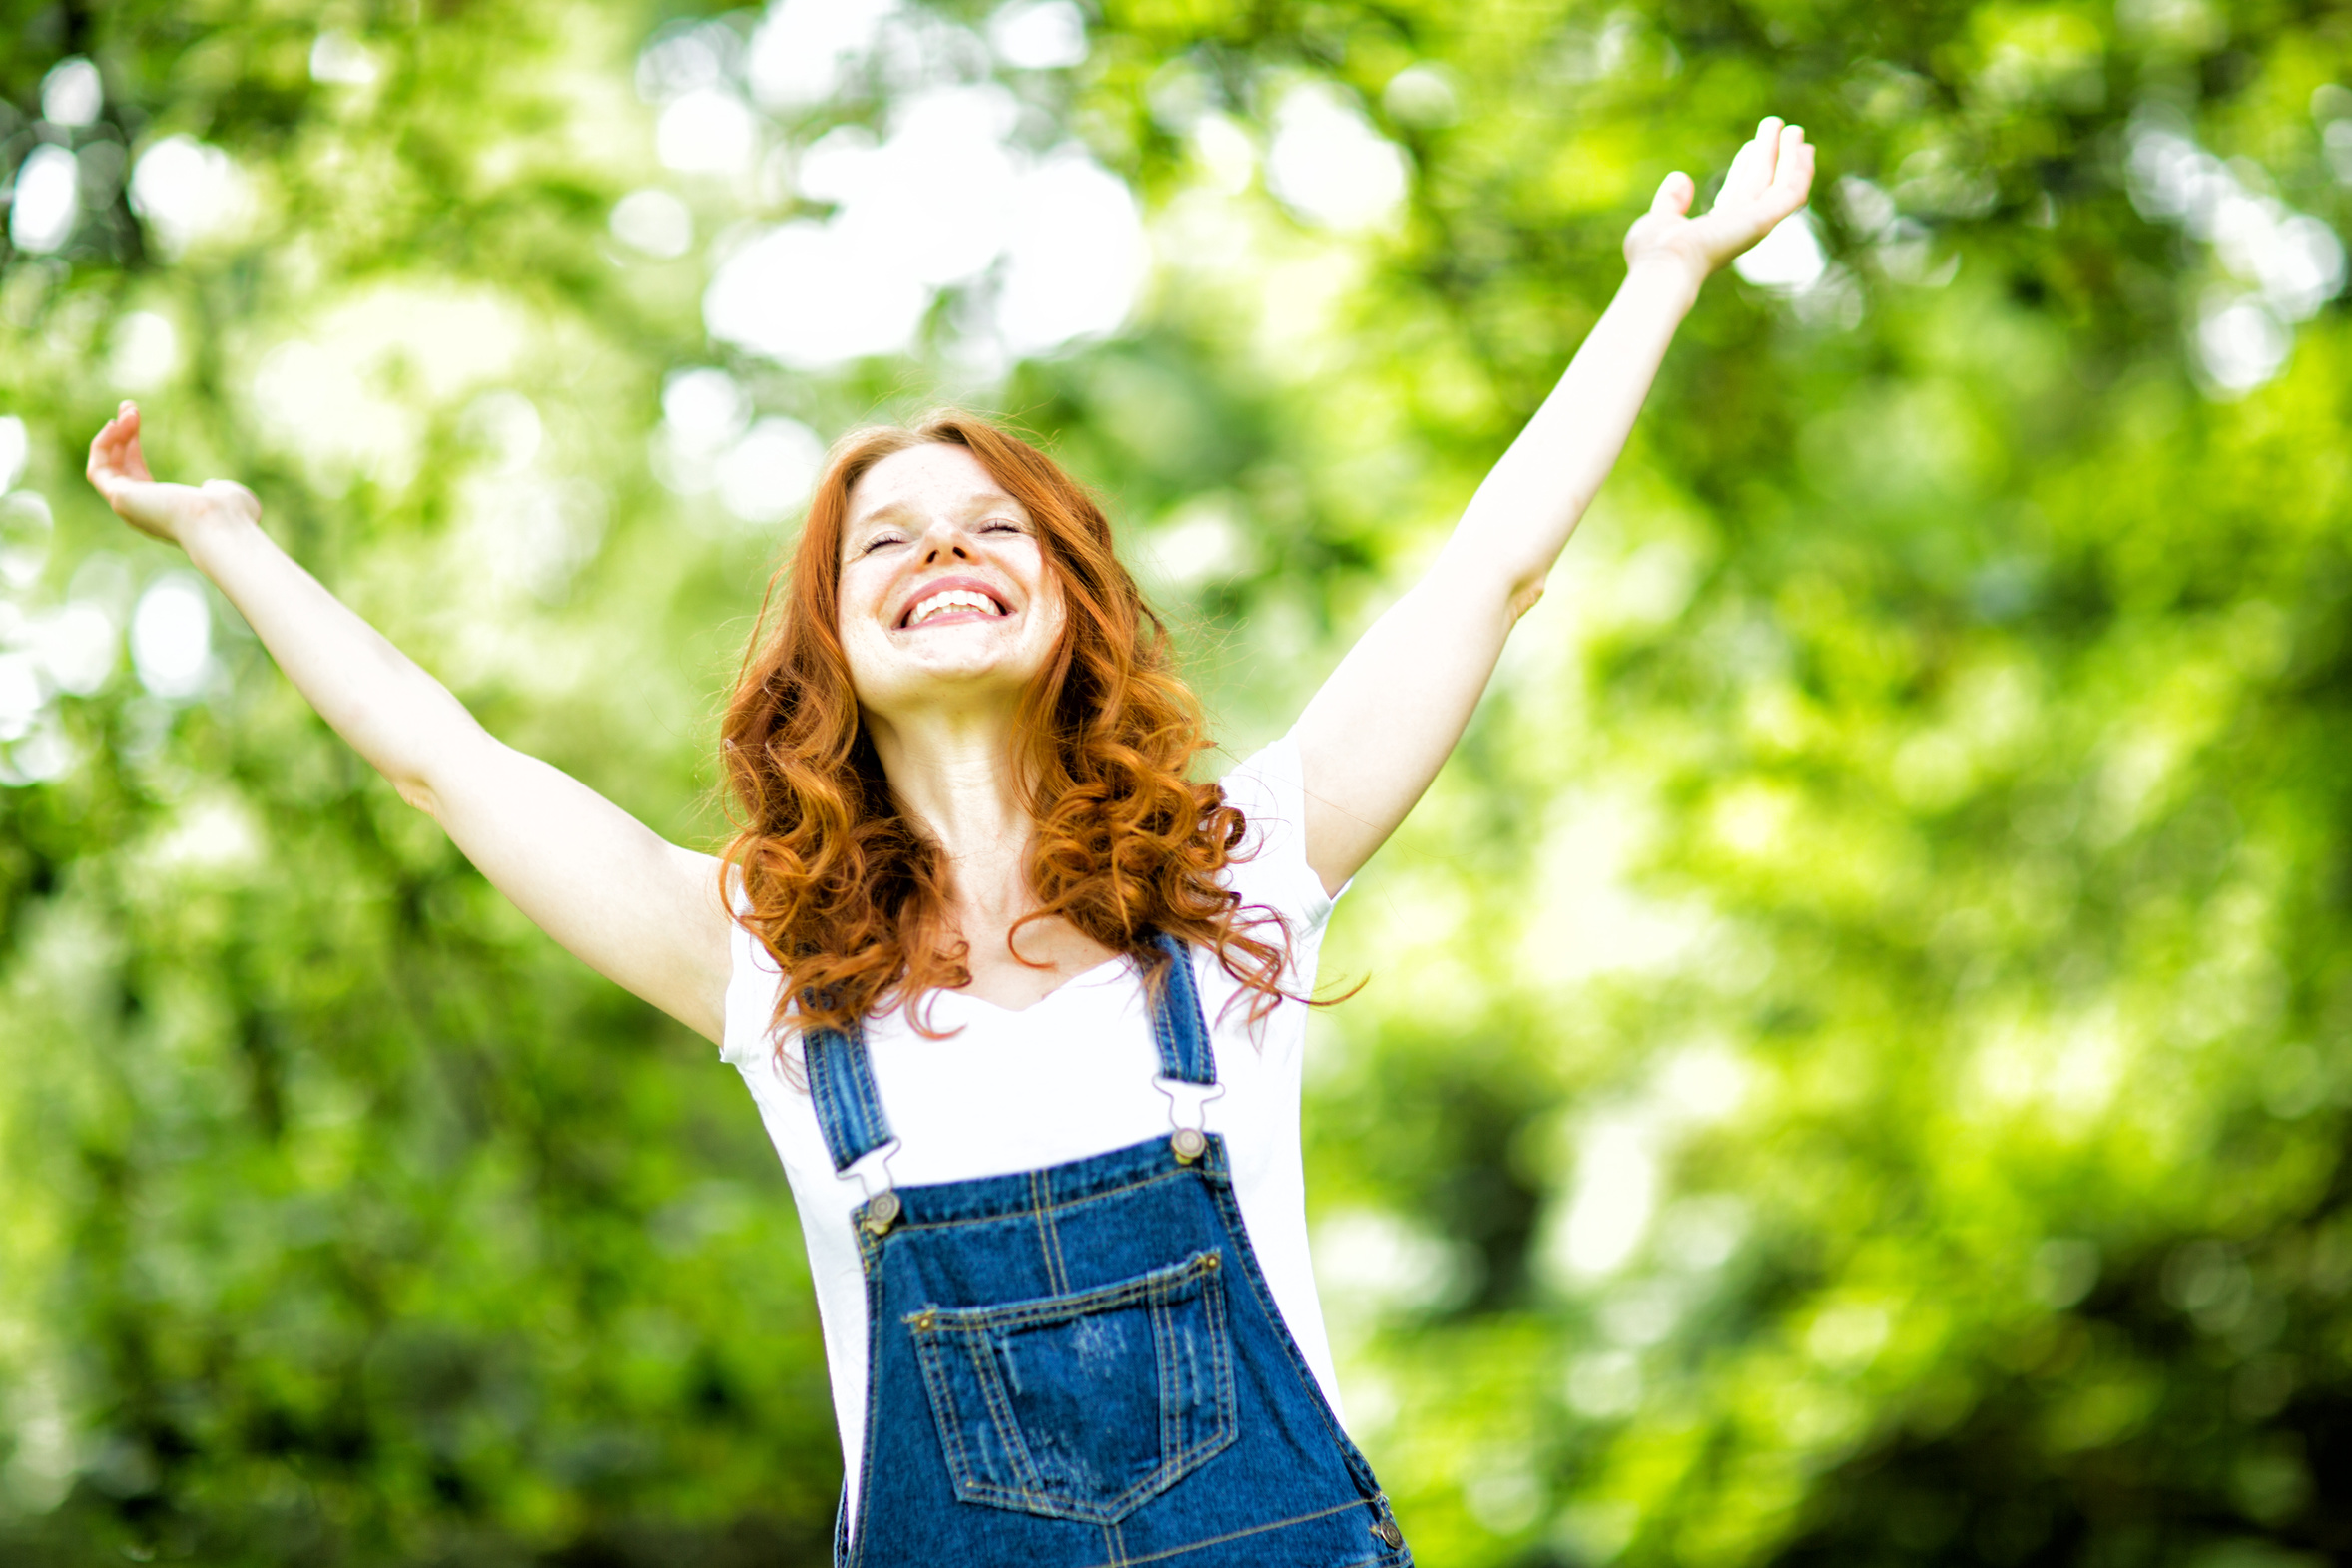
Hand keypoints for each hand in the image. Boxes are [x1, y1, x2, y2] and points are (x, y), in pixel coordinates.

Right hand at [86, 402, 259, 547]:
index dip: (132, 446)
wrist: (220, 523)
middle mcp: (140, 512)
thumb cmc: (231, 514)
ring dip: (113, 435)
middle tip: (128, 406)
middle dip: (121, 435)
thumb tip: (212, 485)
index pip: (136, 476)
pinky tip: (114, 424)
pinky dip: (102, 446)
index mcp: (161, 511)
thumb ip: (217, 489)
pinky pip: (98, 470)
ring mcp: (128, 508)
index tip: (135, 420)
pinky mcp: (119, 499)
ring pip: (107, 467)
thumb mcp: (228, 495)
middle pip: (119, 468)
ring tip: (129, 408)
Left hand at [1623, 116, 1815, 287]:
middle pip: (1761, 185)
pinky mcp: (1764, 220)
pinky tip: (1802, 148)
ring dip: (1790, 158)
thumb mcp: (1659, 218)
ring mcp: (1754, 225)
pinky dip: (1799, 170)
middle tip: (1777, 126)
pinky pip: (1791, 192)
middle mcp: (1738, 228)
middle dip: (1771, 156)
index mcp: (1716, 230)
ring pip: (1781, 187)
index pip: (1737, 192)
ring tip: (1793, 129)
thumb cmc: (1654, 253)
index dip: (1746, 167)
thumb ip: (1670, 201)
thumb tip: (1680, 177)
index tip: (1752, 145)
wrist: (1662, 264)